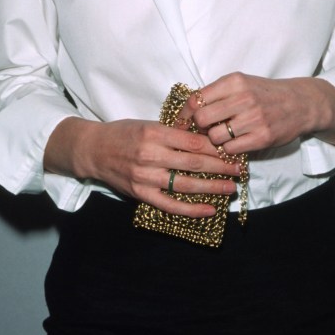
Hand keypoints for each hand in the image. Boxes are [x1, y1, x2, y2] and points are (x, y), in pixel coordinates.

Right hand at [44, 117, 240, 216]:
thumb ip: (174, 133)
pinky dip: (191, 210)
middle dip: (221, 167)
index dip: (215, 147)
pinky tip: (209, 210)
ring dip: (212, 188)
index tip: (232, 149)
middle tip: (240, 169)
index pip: (192, 141)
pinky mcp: (141, 194)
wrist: (94, 150)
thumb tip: (206, 139)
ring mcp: (145, 177)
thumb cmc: (124, 133)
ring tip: (231, 188)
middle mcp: (150, 155)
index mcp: (154, 133)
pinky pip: (170, 205)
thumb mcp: (149, 124)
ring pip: (185, 185)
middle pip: (193, 163)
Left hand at [180, 72, 334, 154]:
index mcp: (234, 81)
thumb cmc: (264, 93)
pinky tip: (234, 142)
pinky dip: (228, 148)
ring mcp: (254, 119)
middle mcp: (243, 98)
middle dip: (198, 128)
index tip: (181, 122)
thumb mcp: (241, 83)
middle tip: (203, 130)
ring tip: (222, 135)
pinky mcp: (262, 137)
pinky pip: (231, 149)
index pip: (196, 99)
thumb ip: (216, 93)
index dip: (184, 114)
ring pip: (215, 137)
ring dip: (214, 140)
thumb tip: (187, 111)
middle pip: (201, 120)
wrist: (300, 103)